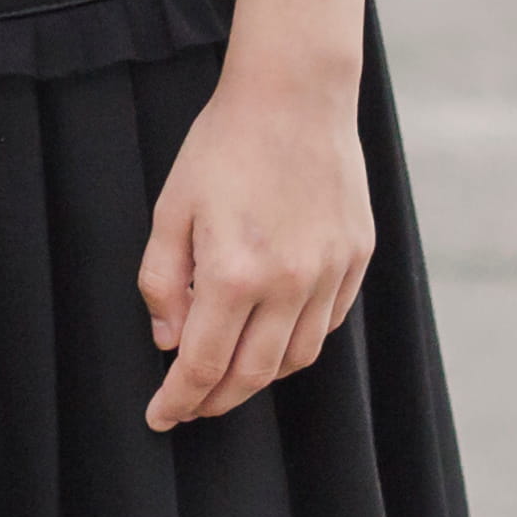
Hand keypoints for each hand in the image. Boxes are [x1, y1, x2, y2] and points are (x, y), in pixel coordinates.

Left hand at [139, 52, 374, 428]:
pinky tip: (270, 338)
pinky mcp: (357, 260)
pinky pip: (326, 325)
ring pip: (296, 358)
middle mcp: (289, 283)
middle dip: (215, 400)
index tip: (159, 417)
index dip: (179, 400)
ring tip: (225, 377)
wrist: (295, 99)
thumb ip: (162, 281)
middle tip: (188, 407)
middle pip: (253, 374)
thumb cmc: (222, 148)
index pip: (203, 363)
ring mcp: (331, 274)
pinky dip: (296, 344)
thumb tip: (169, 342)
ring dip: (258, 378)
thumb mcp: (170, 209)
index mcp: (234, 272)